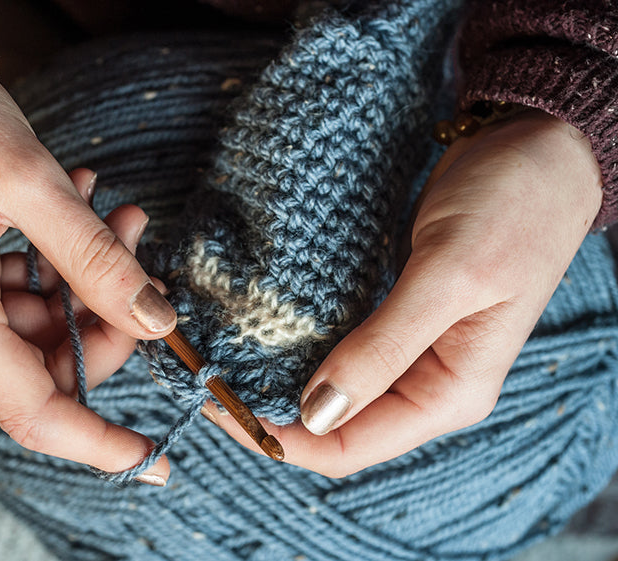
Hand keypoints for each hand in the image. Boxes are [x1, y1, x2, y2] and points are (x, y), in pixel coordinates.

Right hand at [0, 65, 175, 482]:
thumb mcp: (31, 180)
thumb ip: (98, 259)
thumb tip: (156, 320)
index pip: (31, 411)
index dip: (98, 442)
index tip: (156, 459)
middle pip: (45, 368)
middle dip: (106, 319)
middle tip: (138, 246)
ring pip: (39, 333)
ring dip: (86, 282)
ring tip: (111, 213)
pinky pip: (18, 303)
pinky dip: (57, 270)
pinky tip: (75, 213)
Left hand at [205, 109, 602, 476]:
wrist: (535, 150)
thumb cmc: (511, 208)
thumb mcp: (448, 276)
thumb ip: (385, 347)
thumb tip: (316, 412)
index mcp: (450, 392)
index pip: (351, 446)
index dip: (281, 438)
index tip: (220, 404)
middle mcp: (427, 383)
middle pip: (334, 424)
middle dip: (270, 411)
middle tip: (207, 378)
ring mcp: (408, 351)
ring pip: (330, 388)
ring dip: (277, 378)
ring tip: (221, 356)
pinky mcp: (393, 317)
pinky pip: (337, 347)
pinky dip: (297, 343)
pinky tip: (259, 327)